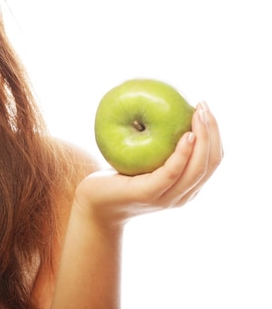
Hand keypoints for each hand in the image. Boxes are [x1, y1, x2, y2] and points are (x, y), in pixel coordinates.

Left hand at [73, 102, 222, 229]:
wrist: (94, 203)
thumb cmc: (118, 177)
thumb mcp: (144, 159)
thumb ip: (158, 144)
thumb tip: (164, 107)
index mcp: (187, 187)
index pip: (213, 159)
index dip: (215, 133)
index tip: (205, 108)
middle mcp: (183, 195)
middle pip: (210, 163)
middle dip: (212, 131)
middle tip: (203, 105)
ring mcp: (167, 197)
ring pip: (197, 169)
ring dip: (203, 138)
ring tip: (198, 114)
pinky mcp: (148, 194)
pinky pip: (172, 172)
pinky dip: (183, 154)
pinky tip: (186, 135)